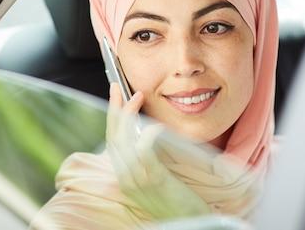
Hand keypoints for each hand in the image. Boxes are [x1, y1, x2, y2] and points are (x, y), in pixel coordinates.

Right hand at [106, 84, 211, 220]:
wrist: (193, 222)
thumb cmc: (179, 200)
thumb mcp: (156, 178)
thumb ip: (147, 160)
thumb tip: (146, 133)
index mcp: (125, 177)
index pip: (111, 142)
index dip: (111, 119)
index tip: (115, 98)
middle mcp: (126, 178)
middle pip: (112, 137)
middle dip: (113, 109)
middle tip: (117, 88)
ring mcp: (137, 179)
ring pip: (123, 139)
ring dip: (128, 114)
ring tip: (137, 97)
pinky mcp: (153, 178)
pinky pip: (144, 148)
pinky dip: (149, 132)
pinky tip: (158, 125)